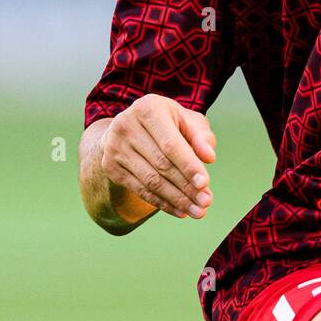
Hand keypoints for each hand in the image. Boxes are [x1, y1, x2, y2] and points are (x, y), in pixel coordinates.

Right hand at [99, 94, 216, 218]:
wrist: (131, 127)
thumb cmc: (167, 123)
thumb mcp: (186, 120)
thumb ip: (200, 136)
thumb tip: (209, 157)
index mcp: (147, 108)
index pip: (170, 144)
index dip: (188, 165)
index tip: (205, 183)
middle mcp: (126, 126)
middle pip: (161, 165)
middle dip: (186, 186)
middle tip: (206, 202)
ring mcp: (115, 147)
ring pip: (150, 181)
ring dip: (176, 199)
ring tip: (198, 211)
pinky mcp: (110, 167)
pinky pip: (140, 190)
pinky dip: (163, 203)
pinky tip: (181, 211)